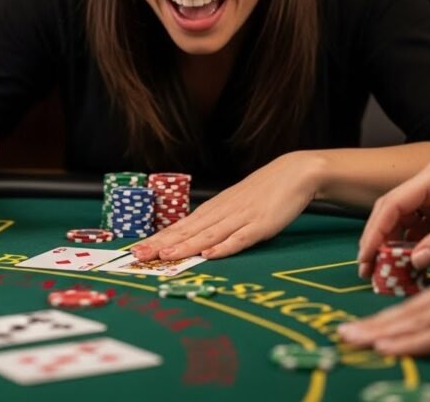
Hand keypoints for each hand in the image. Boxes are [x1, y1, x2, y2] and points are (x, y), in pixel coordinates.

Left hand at [131, 152, 318, 260]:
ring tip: (165, 256)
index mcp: (214, 208)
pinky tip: (209, 254)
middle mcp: (222, 212)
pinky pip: (240, 238)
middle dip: (161, 244)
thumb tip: (195, 238)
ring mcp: (241, 218)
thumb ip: (216, 221)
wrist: (293, 173)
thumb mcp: (234, 204)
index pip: (181, 226)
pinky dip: (224, 246)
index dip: (158, 238)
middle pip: (188, 231)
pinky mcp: (261, 225)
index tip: (136, 249)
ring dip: (186, 246)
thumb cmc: (263, 191)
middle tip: (138, 255)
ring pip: (208, 235)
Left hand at [338, 234, 429, 355]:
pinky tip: (388, 346)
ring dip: (383, 332)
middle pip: (412, 308)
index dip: (395, 314)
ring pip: (418, 319)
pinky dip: (411, 341)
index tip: (370, 325)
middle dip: (376, 324)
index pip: (426, 299)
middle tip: (343, 334)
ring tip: (353, 340)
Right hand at [357, 160, 429, 277]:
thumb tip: (415, 262)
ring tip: (384, 273)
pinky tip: (408, 265)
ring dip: (392, 246)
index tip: (366, 257)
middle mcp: (429, 182)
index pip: (394, 204)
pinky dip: (411, 246)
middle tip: (367, 271)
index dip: (375, 232)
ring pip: (402, 221)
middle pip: (391, 211)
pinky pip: (418, 228)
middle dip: (377, 240)